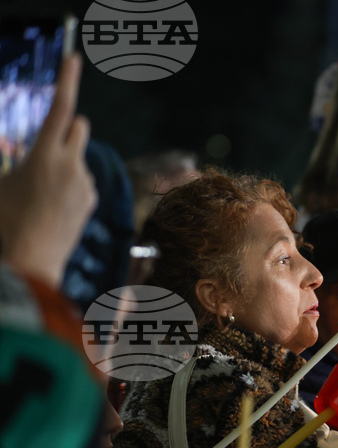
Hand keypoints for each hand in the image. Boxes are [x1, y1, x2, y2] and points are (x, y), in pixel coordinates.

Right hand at [0, 54, 95, 286]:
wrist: (31, 260)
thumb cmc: (6, 221)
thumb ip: (9, 159)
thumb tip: (23, 154)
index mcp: (45, 155)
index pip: (61, 109)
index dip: (68, 80)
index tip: (75, 58)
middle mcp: (71, 165)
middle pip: (80, 126)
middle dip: (67, 126)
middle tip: (46, 145)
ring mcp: (85, 183)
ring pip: (80, 156)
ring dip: (66, 159)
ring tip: (41, 188)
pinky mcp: (91, 200)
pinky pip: (83, 179)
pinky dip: (72, 181)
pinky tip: (53, 203)